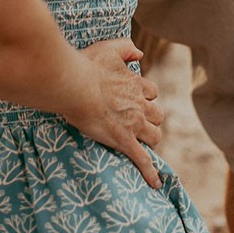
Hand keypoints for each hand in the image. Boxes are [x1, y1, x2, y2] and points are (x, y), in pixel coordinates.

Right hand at [69, 39, 164, 187]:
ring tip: (142, 143)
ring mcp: (133, 124)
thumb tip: (140, 52)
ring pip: (154, 135)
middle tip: (138, 122)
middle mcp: (139, 104)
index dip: (145, 96)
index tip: (136, 98)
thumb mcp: (109, 48)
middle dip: (151, 118)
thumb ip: (126, 48)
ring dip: (150, 138)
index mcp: (136, 84)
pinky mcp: (124, 141)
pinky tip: (155, 184)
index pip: (151, 91)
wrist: (76, 85)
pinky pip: (143, 160)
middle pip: (158, 115)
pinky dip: (150, 173)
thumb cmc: (88, 65)